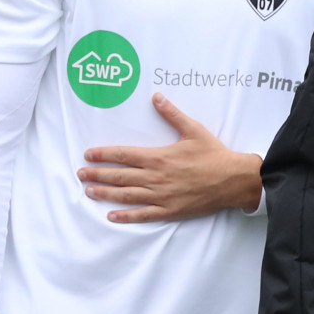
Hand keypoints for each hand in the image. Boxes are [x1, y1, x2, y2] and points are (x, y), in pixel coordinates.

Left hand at [77, 93, 261, 221]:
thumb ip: (172, 114)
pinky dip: (126, 216)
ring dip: (105, 194)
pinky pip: (143, 215)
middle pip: (119, 176)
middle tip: (80, 173)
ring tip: (89, 191)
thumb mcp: (193, 130)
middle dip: (97, 175)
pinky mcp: (170, 210)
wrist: (233, 180)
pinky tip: (111, 216)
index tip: (88, 154)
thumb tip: (157, 97)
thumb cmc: (213, 155)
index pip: (123, 155)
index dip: (103, 155)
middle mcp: (155, 178)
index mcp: (158, 157)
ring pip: (126, 196)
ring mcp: (161, 196)